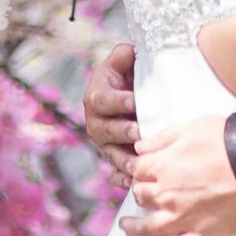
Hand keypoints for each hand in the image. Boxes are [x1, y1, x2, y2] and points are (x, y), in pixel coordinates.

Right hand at [84, 40, 138, 177]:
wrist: (129, 93)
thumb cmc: (129, 74)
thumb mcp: (124, 60)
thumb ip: (124, 55)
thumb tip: (129, 52)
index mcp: (96, 96)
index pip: (103, 100)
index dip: (117, 101)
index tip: (133, 101)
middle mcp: (96, 121)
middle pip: (106, 130)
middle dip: (123, 132)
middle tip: (139, 133)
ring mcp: (104, 143)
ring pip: (111, 153)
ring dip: (124, 159)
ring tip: (139, 163)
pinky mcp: (114, 158)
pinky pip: (115, 172)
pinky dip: (123, 179)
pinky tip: (133, 184)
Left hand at [123, 115, 235, 235]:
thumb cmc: (230, 142)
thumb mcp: (194, 126)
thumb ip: (163, 137)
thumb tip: (140, 147)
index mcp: (164, 165)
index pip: (137, 169)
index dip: (136, 168)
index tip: (137, 170)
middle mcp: (168, 195)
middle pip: (141, 196)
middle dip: (139, 193)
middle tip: (141, 193)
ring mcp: (183, 219)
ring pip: (148, 229)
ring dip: (134, 229)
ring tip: (128, 227)